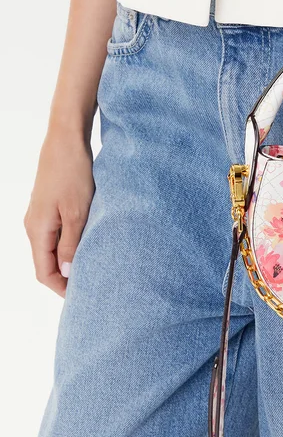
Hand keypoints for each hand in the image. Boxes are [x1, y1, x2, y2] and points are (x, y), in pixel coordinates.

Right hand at [24, 131, 93, 296]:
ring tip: (93, 266)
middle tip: (92, 285)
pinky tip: (89, 243)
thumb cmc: (73, 172)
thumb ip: (72, 244)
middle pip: (47, 263)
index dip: (61, 288)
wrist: (67, 140)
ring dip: (70, 260)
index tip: (82, 296)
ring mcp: (41, 215)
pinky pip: (57, 234)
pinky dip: (71, 244)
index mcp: (37, 230)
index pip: (44, 272)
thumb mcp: (77, 212)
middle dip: (66, 277)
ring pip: (52, 248)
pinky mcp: (50, 206)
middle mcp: (34, 225)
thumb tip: (67, 274)